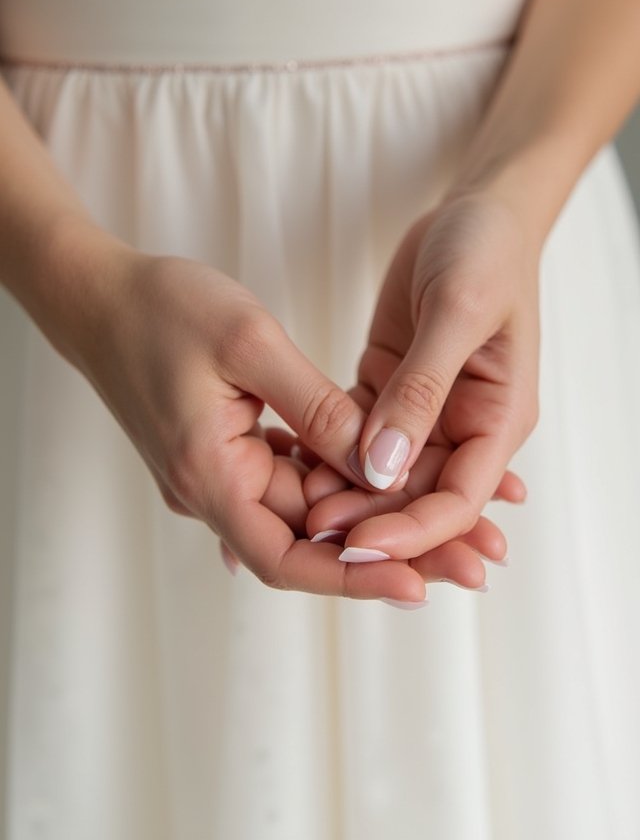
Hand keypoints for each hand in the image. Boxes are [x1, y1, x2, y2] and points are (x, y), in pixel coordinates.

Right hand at [68, 245, 420, 597]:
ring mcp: (220, 472)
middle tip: (470, 556)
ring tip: (449, 520)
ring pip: (307, 511)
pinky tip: (388, 473)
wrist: (99, 297)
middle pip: (309, 542)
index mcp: (210, 475)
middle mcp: (213, 489)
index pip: (288, 558)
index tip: (418, 584)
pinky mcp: (228, 450)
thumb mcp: (250, 344)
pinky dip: (339, 478)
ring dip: (372, 514)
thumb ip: (317, 408)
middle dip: (390, 549)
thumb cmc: (164, 309)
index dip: (355, 578)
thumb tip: (377, 466)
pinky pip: (291, 477)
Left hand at [304, 193, 539, 561]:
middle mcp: (463, 426)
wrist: (474, 214)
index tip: (360, 549)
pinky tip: (294, 466)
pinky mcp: (389, 391)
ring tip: (298, 508)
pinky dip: (329, 455)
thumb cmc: (485, 252)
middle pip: (417, 499)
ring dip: (344, 495)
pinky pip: (357, 437)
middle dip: (370, 522)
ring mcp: (425, 413)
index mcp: (498, 418)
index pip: (459, 500)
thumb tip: (384, 470)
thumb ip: (421, 390)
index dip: (411, 533)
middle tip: (313, 535)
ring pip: (383, 475)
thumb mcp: (457, 311)